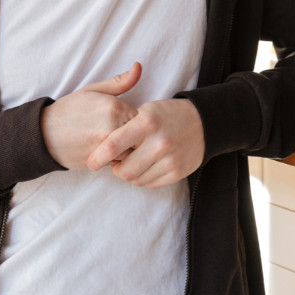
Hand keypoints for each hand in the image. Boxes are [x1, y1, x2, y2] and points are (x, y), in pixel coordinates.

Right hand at [40, 64, 141, 170]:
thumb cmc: (70, 110)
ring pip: (131, 152)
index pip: (143, 118)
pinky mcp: (100, 162)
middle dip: (133, 136)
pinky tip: (104, 151)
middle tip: (119, 132)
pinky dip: (115, 159)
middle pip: (139, 136)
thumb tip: (139, 66)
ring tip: (109, 141)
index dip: (136, 119)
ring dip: (126, 149)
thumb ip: (120, 81)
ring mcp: (106, 147)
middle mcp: (113, 127)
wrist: (44, 133)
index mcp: (115, 107)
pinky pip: (119, 163)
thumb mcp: (93, 90)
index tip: (126, 119)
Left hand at [85, 98, 203, 187]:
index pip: (113, 145)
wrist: (203, 123)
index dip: (98, 157)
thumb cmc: (167, 115)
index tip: (90, 162)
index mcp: (147, 122)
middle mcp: (159, 142)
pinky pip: (151, 184)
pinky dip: (145, 177)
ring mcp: (170, 159)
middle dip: (115, 169)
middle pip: (124, 171)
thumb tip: (103, 150)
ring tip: (134, 161)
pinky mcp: (178, 172)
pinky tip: (149, 164)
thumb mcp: (146, 110)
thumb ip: (125, 127)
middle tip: (116, 162)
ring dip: (130, 174)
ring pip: (136, 180)